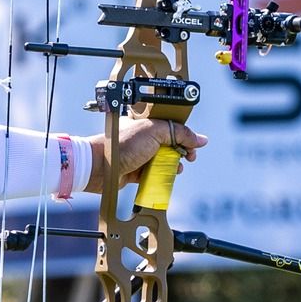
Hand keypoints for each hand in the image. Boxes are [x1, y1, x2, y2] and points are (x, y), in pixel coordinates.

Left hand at [84, 116, 207, 194]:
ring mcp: (139, 155)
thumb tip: (201, 139)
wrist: (99, 166)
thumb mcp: (155, 132)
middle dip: (181, 152)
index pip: (172, 126)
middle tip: (188, 158)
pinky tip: (165, 178)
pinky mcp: (135, 171)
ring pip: (163, 161)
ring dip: (172, 166)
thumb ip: (179, 133)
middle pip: (170, 144)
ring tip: (175, 169)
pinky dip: (161, 177)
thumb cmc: (122, 145)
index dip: (185, 135)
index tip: (193, 145)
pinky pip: (153, 174)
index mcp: (146, 123)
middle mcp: (143, 138)